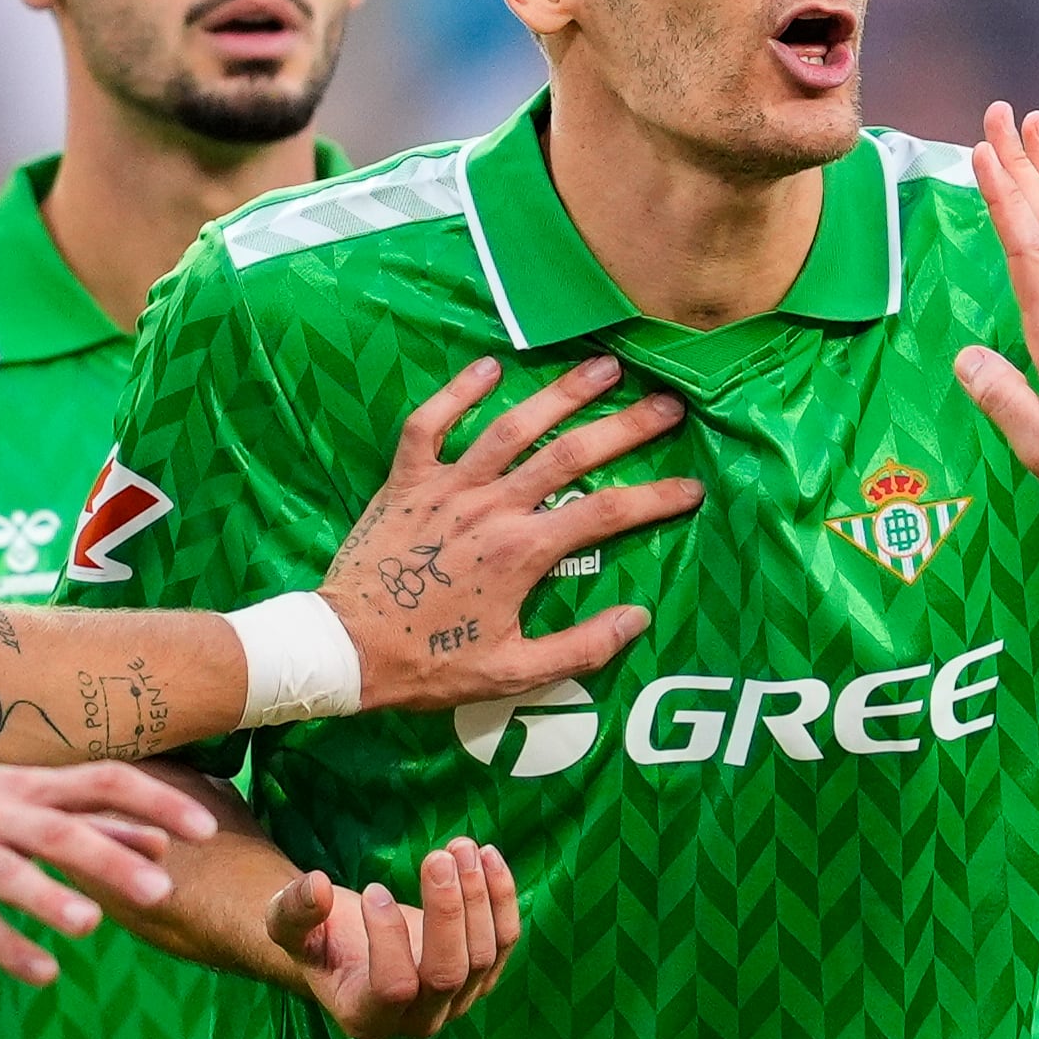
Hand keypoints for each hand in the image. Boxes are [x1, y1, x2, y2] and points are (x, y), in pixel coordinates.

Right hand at [0, 747, 216, 985]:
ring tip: (92, 925)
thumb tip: (160, 839)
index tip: (206, 828)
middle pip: (62, 831)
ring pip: (11, 873)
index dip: (158, 801)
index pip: (105, 781)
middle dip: (112, 859)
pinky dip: (6, 945)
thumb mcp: (21, 798)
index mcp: (30, 786)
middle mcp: (0, 812)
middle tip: (163, 892)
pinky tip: (44, 974)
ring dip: (51, 898)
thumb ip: (91, 820)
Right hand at [269, 835, 517, 1038]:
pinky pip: (505, 941)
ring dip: (477, 895)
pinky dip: (501, 897)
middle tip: (437, 857)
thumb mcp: (288, 926)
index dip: (388, 937)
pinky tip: (487, 855)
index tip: (373, 889)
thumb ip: (292, 911)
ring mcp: (456, 1003)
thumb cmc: (318, 939)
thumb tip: (316, 887)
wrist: (353, 947)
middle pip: (448, 973)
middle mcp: (417, 1021)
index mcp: (366, 1018)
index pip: (393, 987)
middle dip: (448, 911)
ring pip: (484, 955)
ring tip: (460, 846)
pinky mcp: (483, 977)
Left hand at [323, 355, 702, 709]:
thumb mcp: (512, 673)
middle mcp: (490, 508)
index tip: (692, 488)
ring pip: (511, 427)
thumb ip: (581, 647)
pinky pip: (430, 424)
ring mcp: (445, 487)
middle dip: (625, 427)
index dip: (655, 498)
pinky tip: (489, 365)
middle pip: (570, 454)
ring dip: (560, 393)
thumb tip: (638, 617)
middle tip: (669, 404)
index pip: (605, 514)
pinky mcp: (405, 481)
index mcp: (522, 553)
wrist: (346, 649)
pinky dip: (457, 392)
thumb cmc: (430, 664)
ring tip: (603, 367)